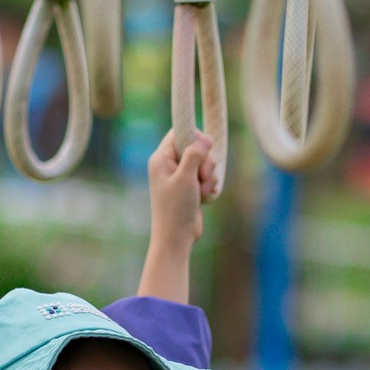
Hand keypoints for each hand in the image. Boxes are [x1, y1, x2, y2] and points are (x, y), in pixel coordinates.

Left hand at [147, 131, 216, 250]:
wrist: (177, 237)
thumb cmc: (176, 208)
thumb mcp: (186, 178)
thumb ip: (195, 154)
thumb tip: (206, 137)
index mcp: (161, 158)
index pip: (180, 133)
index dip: (195, 137)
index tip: (204, 149)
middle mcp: (169, 165)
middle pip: (196, 147)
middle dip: (205, 162)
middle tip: (201, 177)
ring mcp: (180, 176)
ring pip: (204, 163)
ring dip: (208, 177)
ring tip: (201, 192)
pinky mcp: (190, 187)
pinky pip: (206, 177)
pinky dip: (208, 186)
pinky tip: (204, 198)